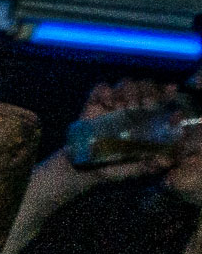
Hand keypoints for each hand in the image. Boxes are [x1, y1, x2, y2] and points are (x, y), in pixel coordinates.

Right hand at [61, 78, 179, 186]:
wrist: (85, 169)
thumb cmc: (115, 167)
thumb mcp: (138, 167)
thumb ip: (152, 161)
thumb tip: (168, 157)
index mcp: (148, 119)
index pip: (162, 97)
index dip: (166, 91)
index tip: (169, 93)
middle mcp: (133, 108)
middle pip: (145, 85)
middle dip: (146, 91)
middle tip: (141, 105)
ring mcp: (113, 104)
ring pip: (126, 83)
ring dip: (128, 90)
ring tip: (122, 106)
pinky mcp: (94, 104)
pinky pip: (101, 87)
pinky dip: (104, 91)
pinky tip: (106, 102)